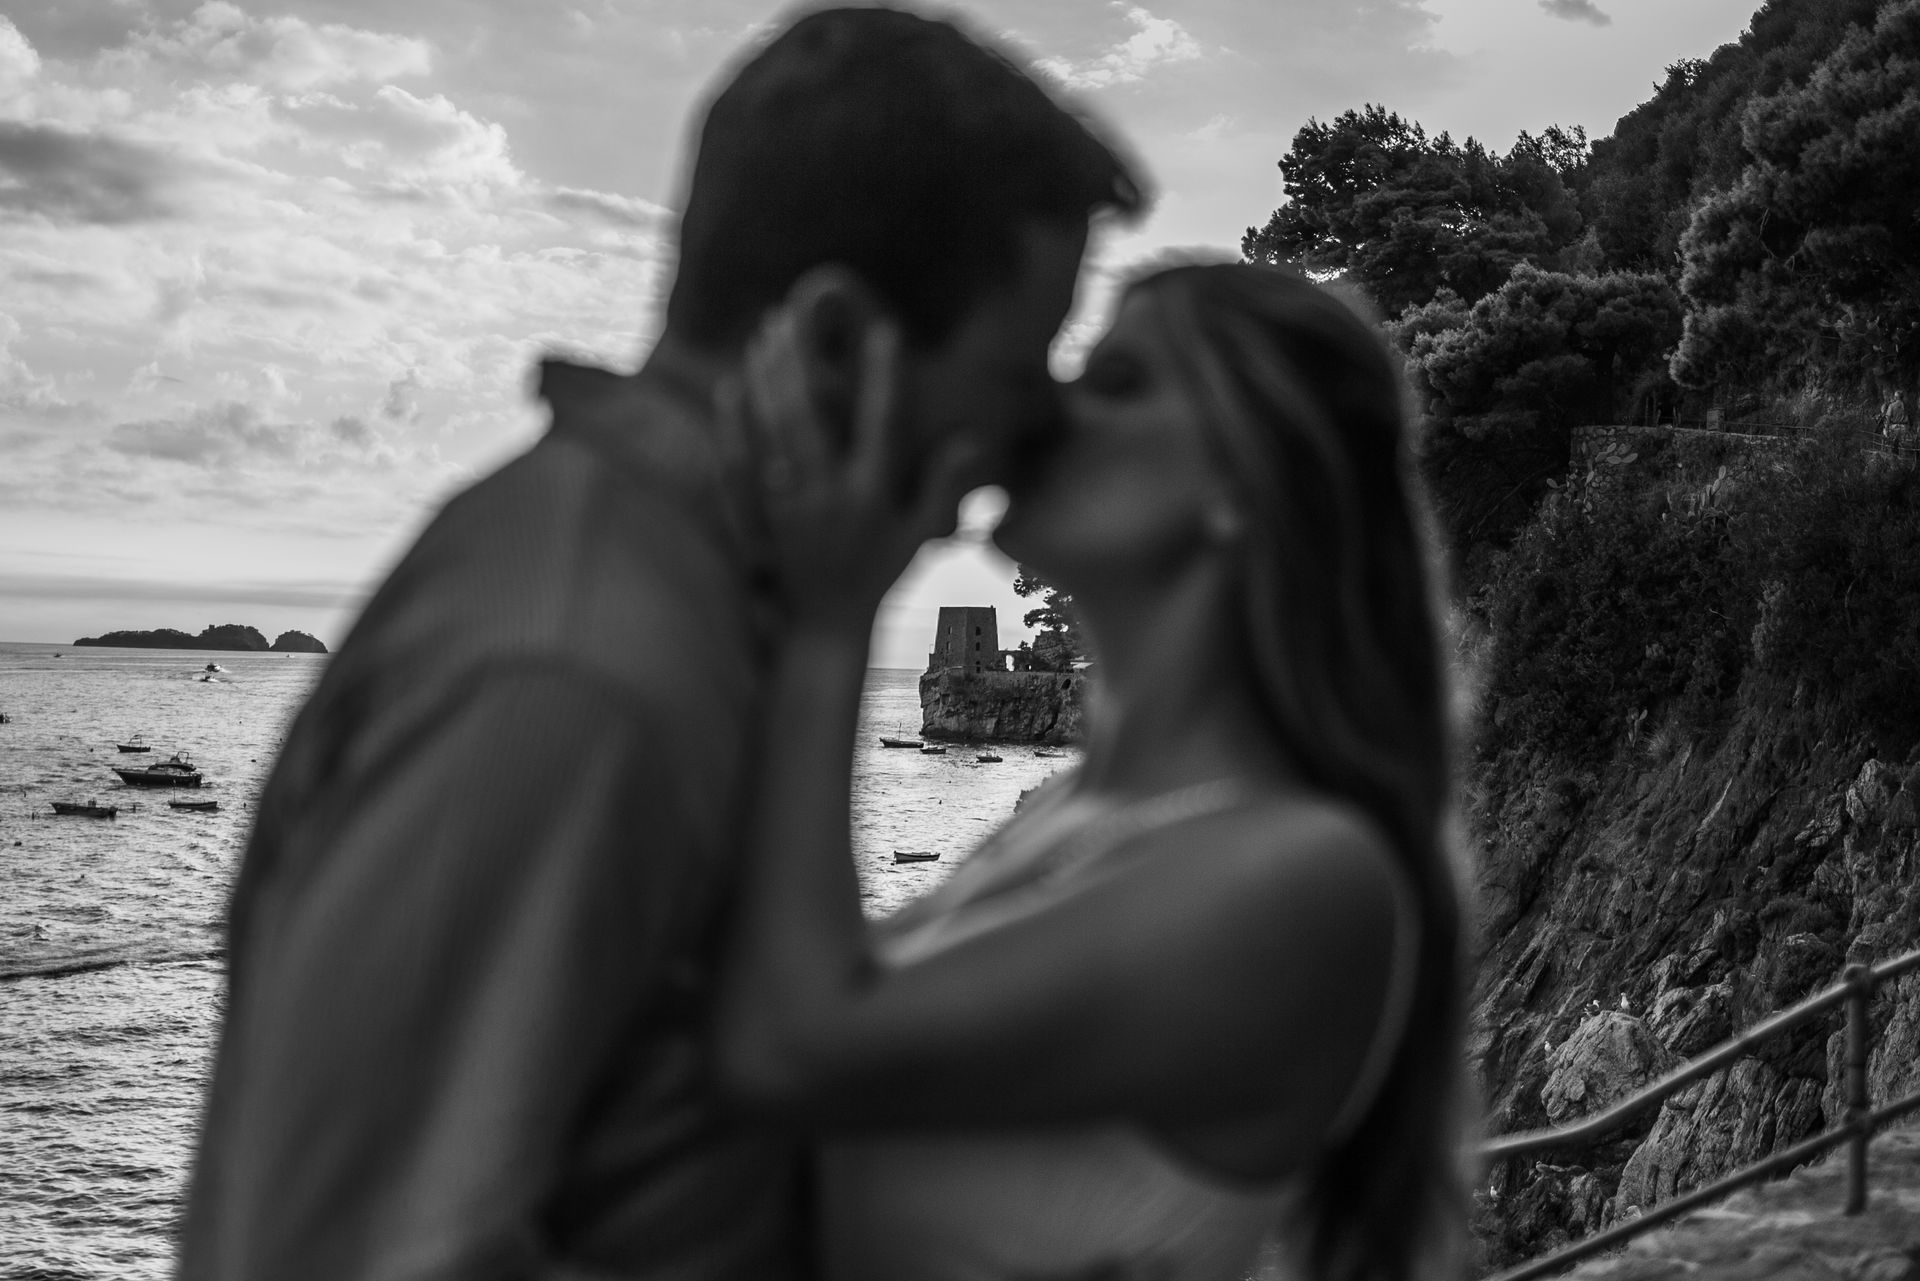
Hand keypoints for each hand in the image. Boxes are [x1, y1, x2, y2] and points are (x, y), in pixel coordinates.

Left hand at [725, 307, 976, 631]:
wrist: (824, 630)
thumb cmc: (876, 580)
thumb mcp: (918, 536)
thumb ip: (943, 487)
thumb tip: (971, 440)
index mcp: (872, 495)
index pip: (882, 423)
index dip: (884, 376)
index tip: (885, 329)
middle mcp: (829, 494)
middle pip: (811, 414)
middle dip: (800, 359)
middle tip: (792, 314)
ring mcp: (789, 504)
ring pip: (773, 429)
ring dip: (768, 377)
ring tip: (765, 333)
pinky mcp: (759, 514)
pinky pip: (741, 461)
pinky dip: (735, 422)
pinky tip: (731, 387)